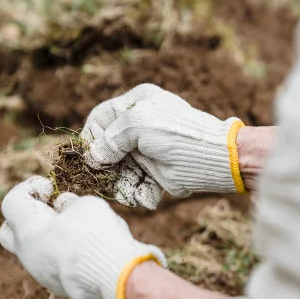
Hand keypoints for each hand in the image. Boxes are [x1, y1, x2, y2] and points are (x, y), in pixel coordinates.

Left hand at [0, 176, 165, 298]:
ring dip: (48, 236)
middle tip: (51, 210)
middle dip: (27, 216)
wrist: (112, 278)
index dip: (30, 188)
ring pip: (33, 250)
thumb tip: (63, 208)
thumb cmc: (96, 235)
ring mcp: (40, 273)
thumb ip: (68, 204)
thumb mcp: (84, 205)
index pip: (12, 201)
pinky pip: (52, 264)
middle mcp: (27, 253)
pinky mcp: (57, 287)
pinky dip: (61, 254)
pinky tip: (85, 250)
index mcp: (28, 228)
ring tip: (76, 229)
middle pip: (10, 231)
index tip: (51, 188)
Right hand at [80, 84, 247, 209]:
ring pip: (120, 169)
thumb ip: (109, 138)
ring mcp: (147, 148)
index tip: (87, 157)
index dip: (91, 138)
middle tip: (109, 178)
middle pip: (108, 148)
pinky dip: (139, 192)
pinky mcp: (155, 170)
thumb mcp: (136, 125)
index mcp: (135, 103)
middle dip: (108, 167)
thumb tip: (92, 157)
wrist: (212, 158)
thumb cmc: (174, 134)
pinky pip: (136, 182)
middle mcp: (139, 124)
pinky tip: (147, 195)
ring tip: (132, 191)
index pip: (100, 118)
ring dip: (123, 183)